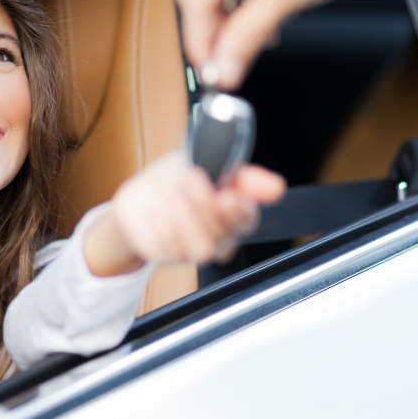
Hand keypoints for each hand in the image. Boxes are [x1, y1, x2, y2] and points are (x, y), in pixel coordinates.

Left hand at [83, 153, 285, 275]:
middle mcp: (220, 235)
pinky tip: (155, 212)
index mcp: (235, 211)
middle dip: (204, 204)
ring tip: (171, 195)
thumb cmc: (178, 178)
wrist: (141, 196)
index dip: (239, 210)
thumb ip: (241, 175)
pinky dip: (162, 228)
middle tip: (188, 178)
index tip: (226, 195)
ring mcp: (195, 248)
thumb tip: (276, 187)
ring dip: (185, 219)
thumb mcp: (206, 162)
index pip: (248, 219)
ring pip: (202, 248)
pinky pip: (171, 250)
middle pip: (224, 234)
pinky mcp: (170, 255)